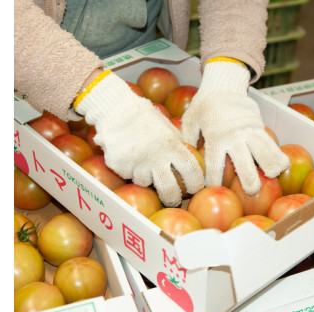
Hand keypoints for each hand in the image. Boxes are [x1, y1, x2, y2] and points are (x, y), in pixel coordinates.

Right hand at [75, 71, 203, 205]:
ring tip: (141, 161)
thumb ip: (179, 147)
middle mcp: (157, 157)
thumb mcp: (169, 130)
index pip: (191, 171)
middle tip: (173, 199)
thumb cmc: (146, 119)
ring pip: (145, 182)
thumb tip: (193, 164)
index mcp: (173, 146)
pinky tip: (128, 156)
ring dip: (145, 177)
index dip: (195, 183)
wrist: (118, 110)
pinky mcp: (121, 166)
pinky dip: (129, 169)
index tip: (194, 188)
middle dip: (173, 198)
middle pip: (169, 189)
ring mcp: (138, 163)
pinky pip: (128, 174)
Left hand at [181, 60, 289, 194]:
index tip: (213, 190)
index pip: (215, 166)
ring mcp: (249, 131)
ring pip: (265, 153)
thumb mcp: (190, 120)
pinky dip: (278, 155)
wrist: (223, 84)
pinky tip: (282, 166)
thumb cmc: (203, 104)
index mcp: (215, 137)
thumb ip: (188, 140)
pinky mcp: (260, 126)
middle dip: (249, 180)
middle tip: (252, 191)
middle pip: (245, 163)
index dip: (214, 182)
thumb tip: (186, 161)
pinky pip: (272, 143)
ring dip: (270, 167)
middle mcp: (234, 136)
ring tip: (273, 177)